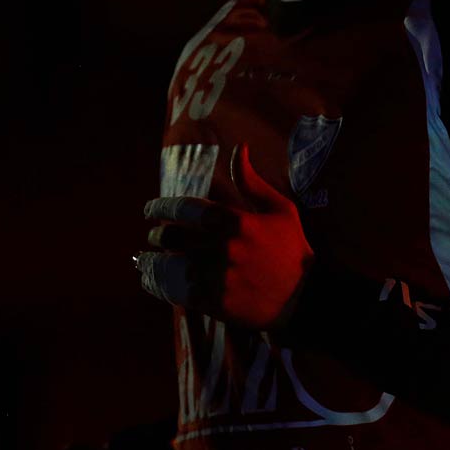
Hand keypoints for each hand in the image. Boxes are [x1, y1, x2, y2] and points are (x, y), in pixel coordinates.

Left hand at [137, 142, 312, 329]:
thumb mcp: (280, 209)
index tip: (149, 209)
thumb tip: (239, 148)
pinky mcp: (211, 301)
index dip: (160, 206)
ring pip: (166, 264)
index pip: (183, 207)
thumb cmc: (292, 250)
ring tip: (145, 261)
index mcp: (235, 220)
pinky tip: (153, 281)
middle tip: (155, 236)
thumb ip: (252, 181)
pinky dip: (157, 285)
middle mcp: (221, 246)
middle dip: (157, 234)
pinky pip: (173, 291)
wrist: (304, 297)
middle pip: (170, 235)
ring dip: (150, 262)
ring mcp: (214, 276)